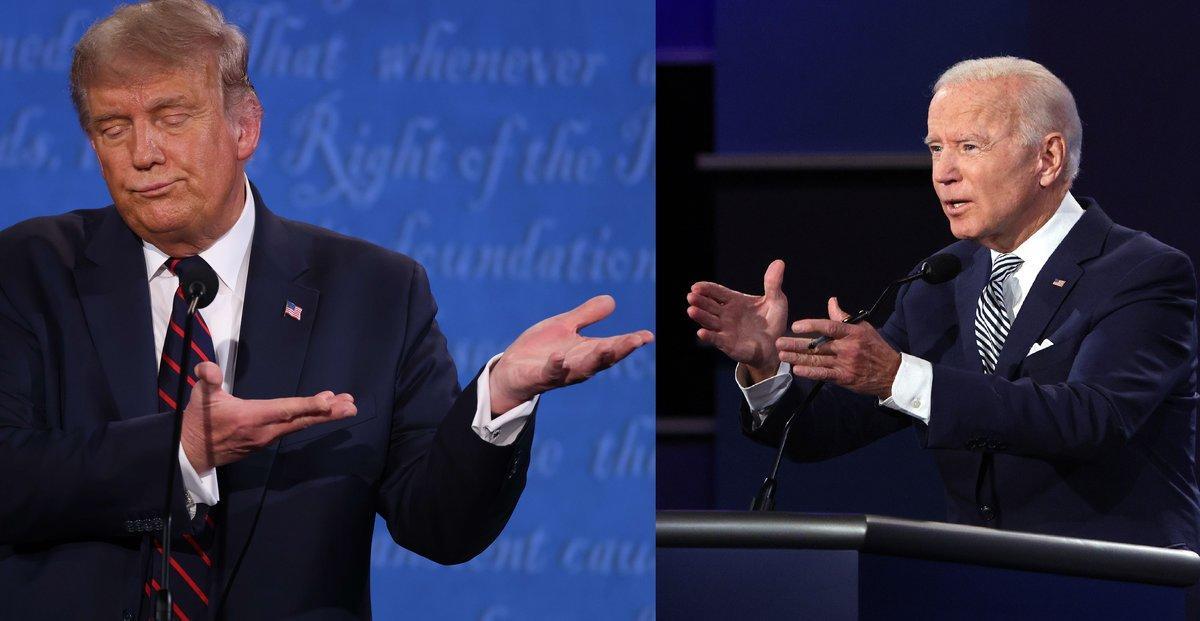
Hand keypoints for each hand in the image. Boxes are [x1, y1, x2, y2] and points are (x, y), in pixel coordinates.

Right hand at [180, 361, 355, 471]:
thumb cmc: (198, 421)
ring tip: (346, 406)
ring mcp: (266, 438)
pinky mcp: (266, 442)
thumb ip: (206, 379)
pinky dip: (310, 419)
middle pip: (301, 420)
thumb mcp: (200, 397)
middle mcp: (264, 430)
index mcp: (251, 416)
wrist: (191, 453)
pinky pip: (293, 428)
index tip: (330, 401)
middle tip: (352, 405)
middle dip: (329, 412)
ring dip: (324, 416)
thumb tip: (207, 368)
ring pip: (300, 425)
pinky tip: (322, 412)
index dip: (308, 405)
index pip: (286, 409)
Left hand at [488, 295, 653, 412]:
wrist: (510, 372)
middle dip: (619, 350)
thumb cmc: (539, 350)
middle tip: (635, 341)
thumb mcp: (564, 326)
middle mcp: (578, 365)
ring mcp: (560, 374)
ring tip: (607, 347)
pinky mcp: (539, 378)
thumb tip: (612, 300)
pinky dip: (556, 367)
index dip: (630, 342)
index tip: (647, 336)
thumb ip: (586, 315)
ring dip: (595, 360)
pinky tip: (559, 357)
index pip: (613, 346)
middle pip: (603, 358)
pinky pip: (550, 374)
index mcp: (586, 352)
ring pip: (582, 369)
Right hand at [687, 260, 788, 380]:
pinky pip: (717, 339)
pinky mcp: (728, 345)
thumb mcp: (776, 301)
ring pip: (709, 321)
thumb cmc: (773, 322)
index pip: (717, 292)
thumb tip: (779, 262)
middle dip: (700, 301)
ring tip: (691, 310)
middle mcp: (726, 315)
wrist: (775, 346)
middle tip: (691, 296)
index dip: (706, 288)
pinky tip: (701, 332)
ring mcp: (725, 330)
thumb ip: (773, 283)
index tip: (696, 286)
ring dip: (700, 316)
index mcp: (734, 301)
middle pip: (709, 305)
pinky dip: (709, 336)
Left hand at [776, 297, 900, 398]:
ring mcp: (846, 364)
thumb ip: (844, 317)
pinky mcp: (845, 378)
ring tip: (782, 354)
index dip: (812, 325)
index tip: (796, 326)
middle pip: (818, 345)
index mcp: (853, 333)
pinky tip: (797, 369)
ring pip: (818, 360)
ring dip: (798, 357)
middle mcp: (848, 348)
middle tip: (779, 341)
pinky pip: (824, 374)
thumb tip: (831, 301)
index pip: (830, 327)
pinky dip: (810, 372)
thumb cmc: (875, 347)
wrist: (891, 373)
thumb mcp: (863, 328)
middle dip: (797, 344)